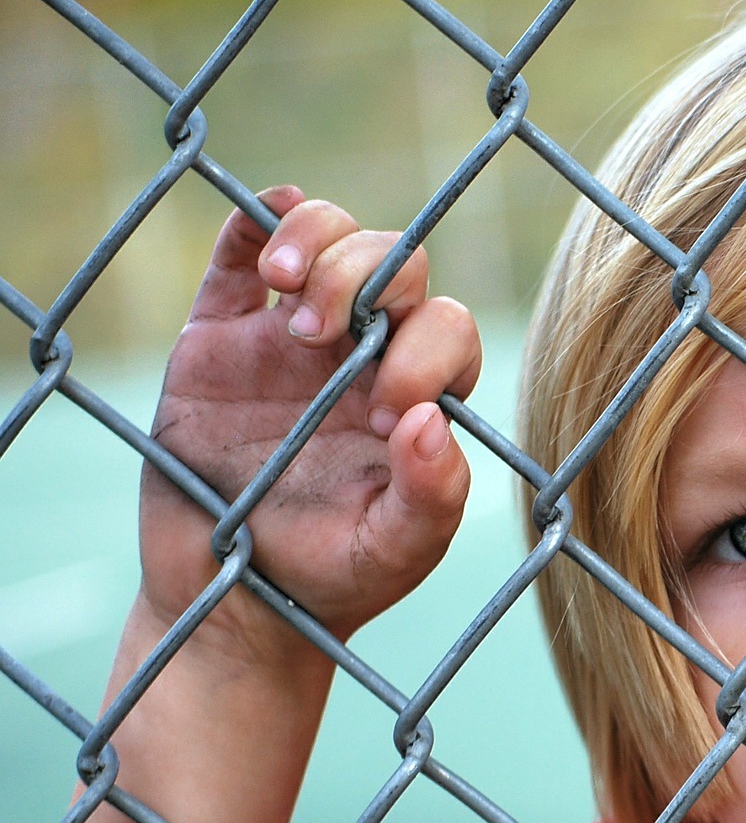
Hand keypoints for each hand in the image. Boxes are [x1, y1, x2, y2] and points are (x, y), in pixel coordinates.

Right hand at [141, 186, 477, 660]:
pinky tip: (262, 244)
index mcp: (420, 395)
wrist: (232, 599)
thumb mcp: (396, 551)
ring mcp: (293, 337)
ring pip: (331, 242)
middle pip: (395, 266)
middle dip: (366, 277)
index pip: (447, 330)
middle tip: (318, 336)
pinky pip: (240, 253)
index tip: (384, 414)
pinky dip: (254, 223)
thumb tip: (430, 419)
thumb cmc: (333, 576)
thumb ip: (432, 496)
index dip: (424, 352)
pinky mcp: (222, 333)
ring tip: (289, 287)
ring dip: (318, 241)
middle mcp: (366, 353)